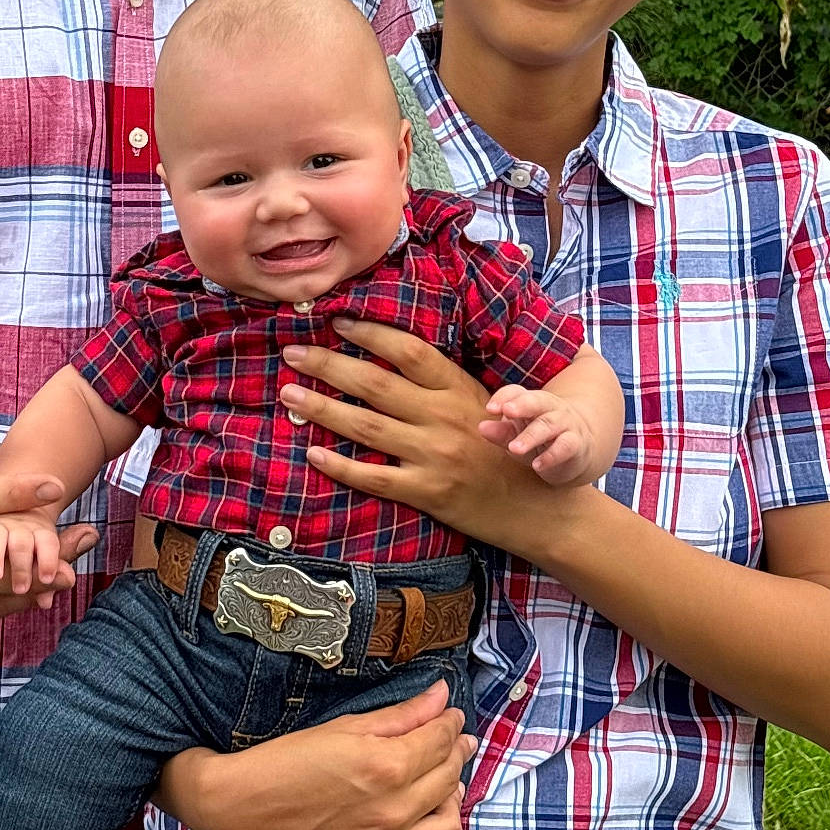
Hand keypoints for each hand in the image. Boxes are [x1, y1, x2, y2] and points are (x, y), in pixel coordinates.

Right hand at [158, 681, 474, 829]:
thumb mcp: (346, 727)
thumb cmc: (292, 761)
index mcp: (386, 766)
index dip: (453, 725)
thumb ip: (402, 714)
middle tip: (451, 746)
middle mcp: (393, 812)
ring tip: (440, 789)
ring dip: (451, 803)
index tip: (453, 720)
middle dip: (456, 755)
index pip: (441, 742)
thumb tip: (443, 695)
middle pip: (448, 779)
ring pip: (449, 827)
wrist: (248, 809)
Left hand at [276, 318, 595, 562]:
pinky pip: (374, 478)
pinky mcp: (428, 492)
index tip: (336, 321)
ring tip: (288, 395)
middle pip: (374, 384)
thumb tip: (390, 352)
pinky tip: (312, 452)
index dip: (369, 332)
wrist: (541, 507)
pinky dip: (341, 466)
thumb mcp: (485, 402)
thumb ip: (442, 381)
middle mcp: (443, 418)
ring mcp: (434, 457)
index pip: (406, 350)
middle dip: (327, 365)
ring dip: (322, 409)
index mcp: (458, 388)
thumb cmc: (510, 449)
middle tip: (291, 354)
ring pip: (366, 427)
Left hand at [478, 386, 601, 484]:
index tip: (489, 409)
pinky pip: (565, 446)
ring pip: (548, 425)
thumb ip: (502, 432)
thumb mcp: (518, 435)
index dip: (503, 397)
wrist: (577, 450)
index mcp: (531, 402)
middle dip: (522, 405)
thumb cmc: (539, 439)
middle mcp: (549, 408)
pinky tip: (537, 465)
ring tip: (513, 448)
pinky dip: (552, 455)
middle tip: (507, 411)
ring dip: (531, 436)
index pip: (516, 392)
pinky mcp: (576, 443)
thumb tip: (482, 427)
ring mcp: (565, 424)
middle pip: (536, 401)